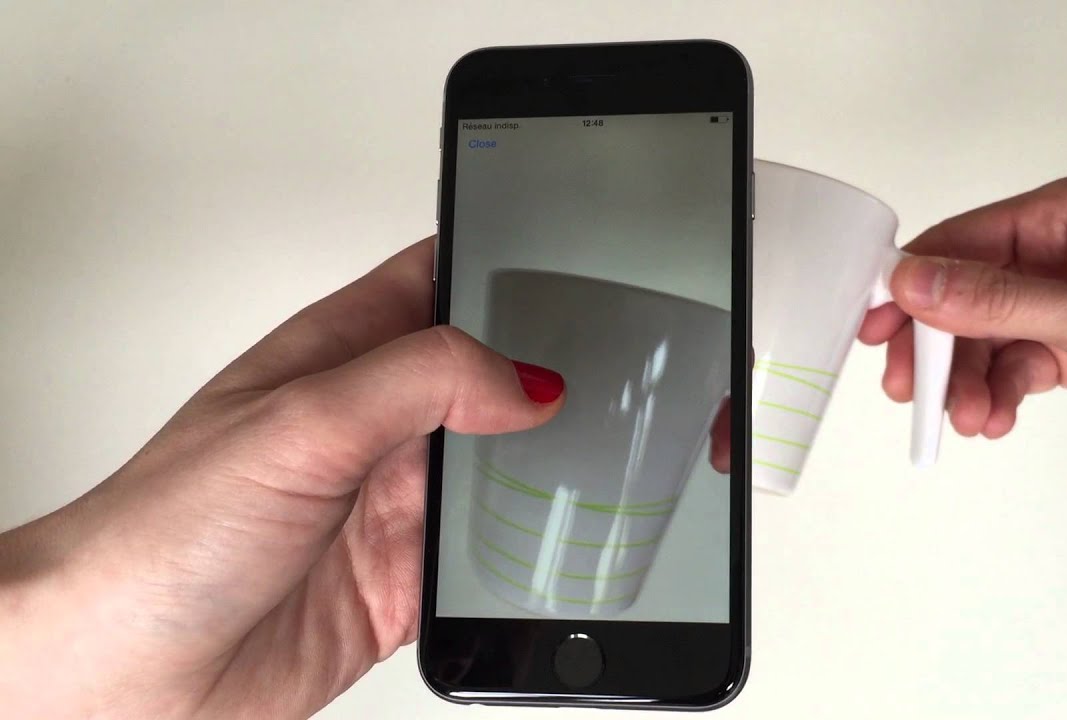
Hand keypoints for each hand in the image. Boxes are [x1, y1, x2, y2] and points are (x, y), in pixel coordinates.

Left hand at [0, 239, 563, 718]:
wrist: (124, 676)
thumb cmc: (160, 537)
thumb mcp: (301, 424)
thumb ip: (420, 382)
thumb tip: (524, 382)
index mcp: (340, 357)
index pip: (438, 280)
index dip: (501, 263)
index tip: (573, 267)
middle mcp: (371, 426)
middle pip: (486, 380)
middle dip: (545, 375)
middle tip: (613, 377)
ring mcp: (388, 504)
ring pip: (498, 471)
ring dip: (540, 473)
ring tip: (597, 465)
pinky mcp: (401, 580)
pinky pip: (486, 561)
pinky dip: (522, 557)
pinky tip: (544, 551)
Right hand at [860, 169, 1066, 465]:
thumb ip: (1002, 301)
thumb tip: (919, 282)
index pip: (965, 240)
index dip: (914, 285)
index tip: (878, 326)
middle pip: (967, 293)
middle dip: (941, 346)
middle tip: (914, 389)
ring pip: (988, 336)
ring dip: (971, 381)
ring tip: (971, 418)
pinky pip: (1018, 362)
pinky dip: (1001, 392)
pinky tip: (997, 416)